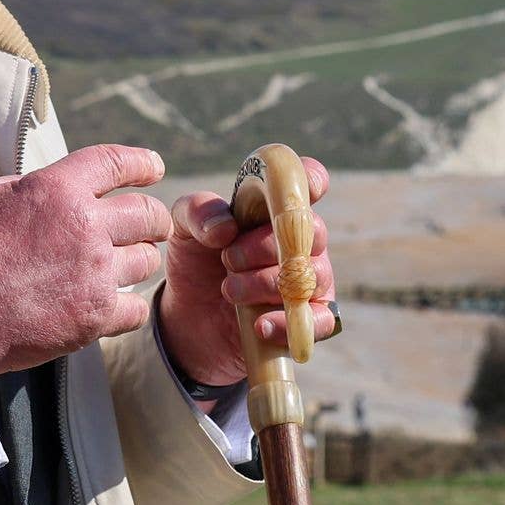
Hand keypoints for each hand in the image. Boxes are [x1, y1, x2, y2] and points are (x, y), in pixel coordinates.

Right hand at [0, 144, 174, 382]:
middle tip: (149, 229)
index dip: (143, 163)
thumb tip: (44, 185)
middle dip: (153, 220)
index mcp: (56, 188)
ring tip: (122, 269)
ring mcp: (94, 271)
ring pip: (147, 260)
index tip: (154, 169)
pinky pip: (137, 307)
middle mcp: (84, 224)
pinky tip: (112, 307)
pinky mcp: (95, 315)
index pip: (117, 163)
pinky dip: (128, 307)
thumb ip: (24, 185)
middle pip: (147, 214)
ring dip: (138, 263)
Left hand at [156, 157, 337, 387]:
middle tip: (227, 258)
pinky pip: (320, 320)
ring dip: (266, 283)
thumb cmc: (198, 262)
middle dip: (265, 246)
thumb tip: (227, 227)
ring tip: (229, 290)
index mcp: (275, 207)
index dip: (308, 180)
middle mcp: (300, 239)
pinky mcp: (310, 319)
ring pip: (311, 276)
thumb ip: (198, 212)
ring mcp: (310, 279)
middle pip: (309, 231)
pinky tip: (260, 325)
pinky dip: (289, 323)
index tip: (287, 193)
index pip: (307, 181)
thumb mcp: (184, 230)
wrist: (191, 317)